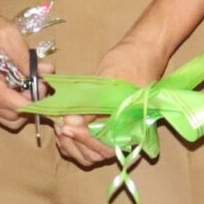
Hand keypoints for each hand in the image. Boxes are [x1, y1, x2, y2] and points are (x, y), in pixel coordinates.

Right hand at [0, 4, 41, 133]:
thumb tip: (45, 74)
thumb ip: (25, 57)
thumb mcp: (7, 34)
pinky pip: (1, 111)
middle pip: (7, 114)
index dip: (29, 102)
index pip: (4, 100)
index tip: (45, 91)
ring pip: (6, 117)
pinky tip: (19, 85)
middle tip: (40, 83)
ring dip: (23, 104)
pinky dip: (15, 103)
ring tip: (30, 83)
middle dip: (29, 103)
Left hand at [55, 38, 168, 169]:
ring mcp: (115, 129)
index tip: (67, 126)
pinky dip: (75, 140)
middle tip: (60, 125)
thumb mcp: (109, 80)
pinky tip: (64, 127)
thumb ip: (91, 104)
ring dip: (73, 144)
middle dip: (76, 143)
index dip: (85, 139)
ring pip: (92, 152)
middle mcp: (125, 132)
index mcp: (132, 125)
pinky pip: (90, 142)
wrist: (143, 48)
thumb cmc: (131, 60)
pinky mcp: (105, 123)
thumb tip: (71, 122)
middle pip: (98, 154)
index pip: (107, 145)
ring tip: (60, 126)